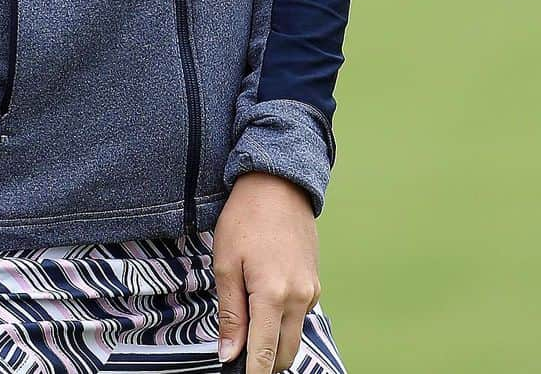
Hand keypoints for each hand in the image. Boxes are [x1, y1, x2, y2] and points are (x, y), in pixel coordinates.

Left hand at [214, 172, 320, 372]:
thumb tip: (229, 354)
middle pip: (283, 354)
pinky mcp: (314, 284)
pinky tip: (263, 303)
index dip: (252, 373)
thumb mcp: (226, 263)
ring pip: (293, 337)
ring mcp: (311, 291)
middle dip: (262, 362)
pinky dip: (282, 322)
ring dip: (272, 343)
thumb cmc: (245, 217)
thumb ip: (230, 313)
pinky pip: (298, 317)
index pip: (264, 354)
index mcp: (273, 294)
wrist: (278, 184)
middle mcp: (298, 298)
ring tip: (246, 327)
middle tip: (237, 355)